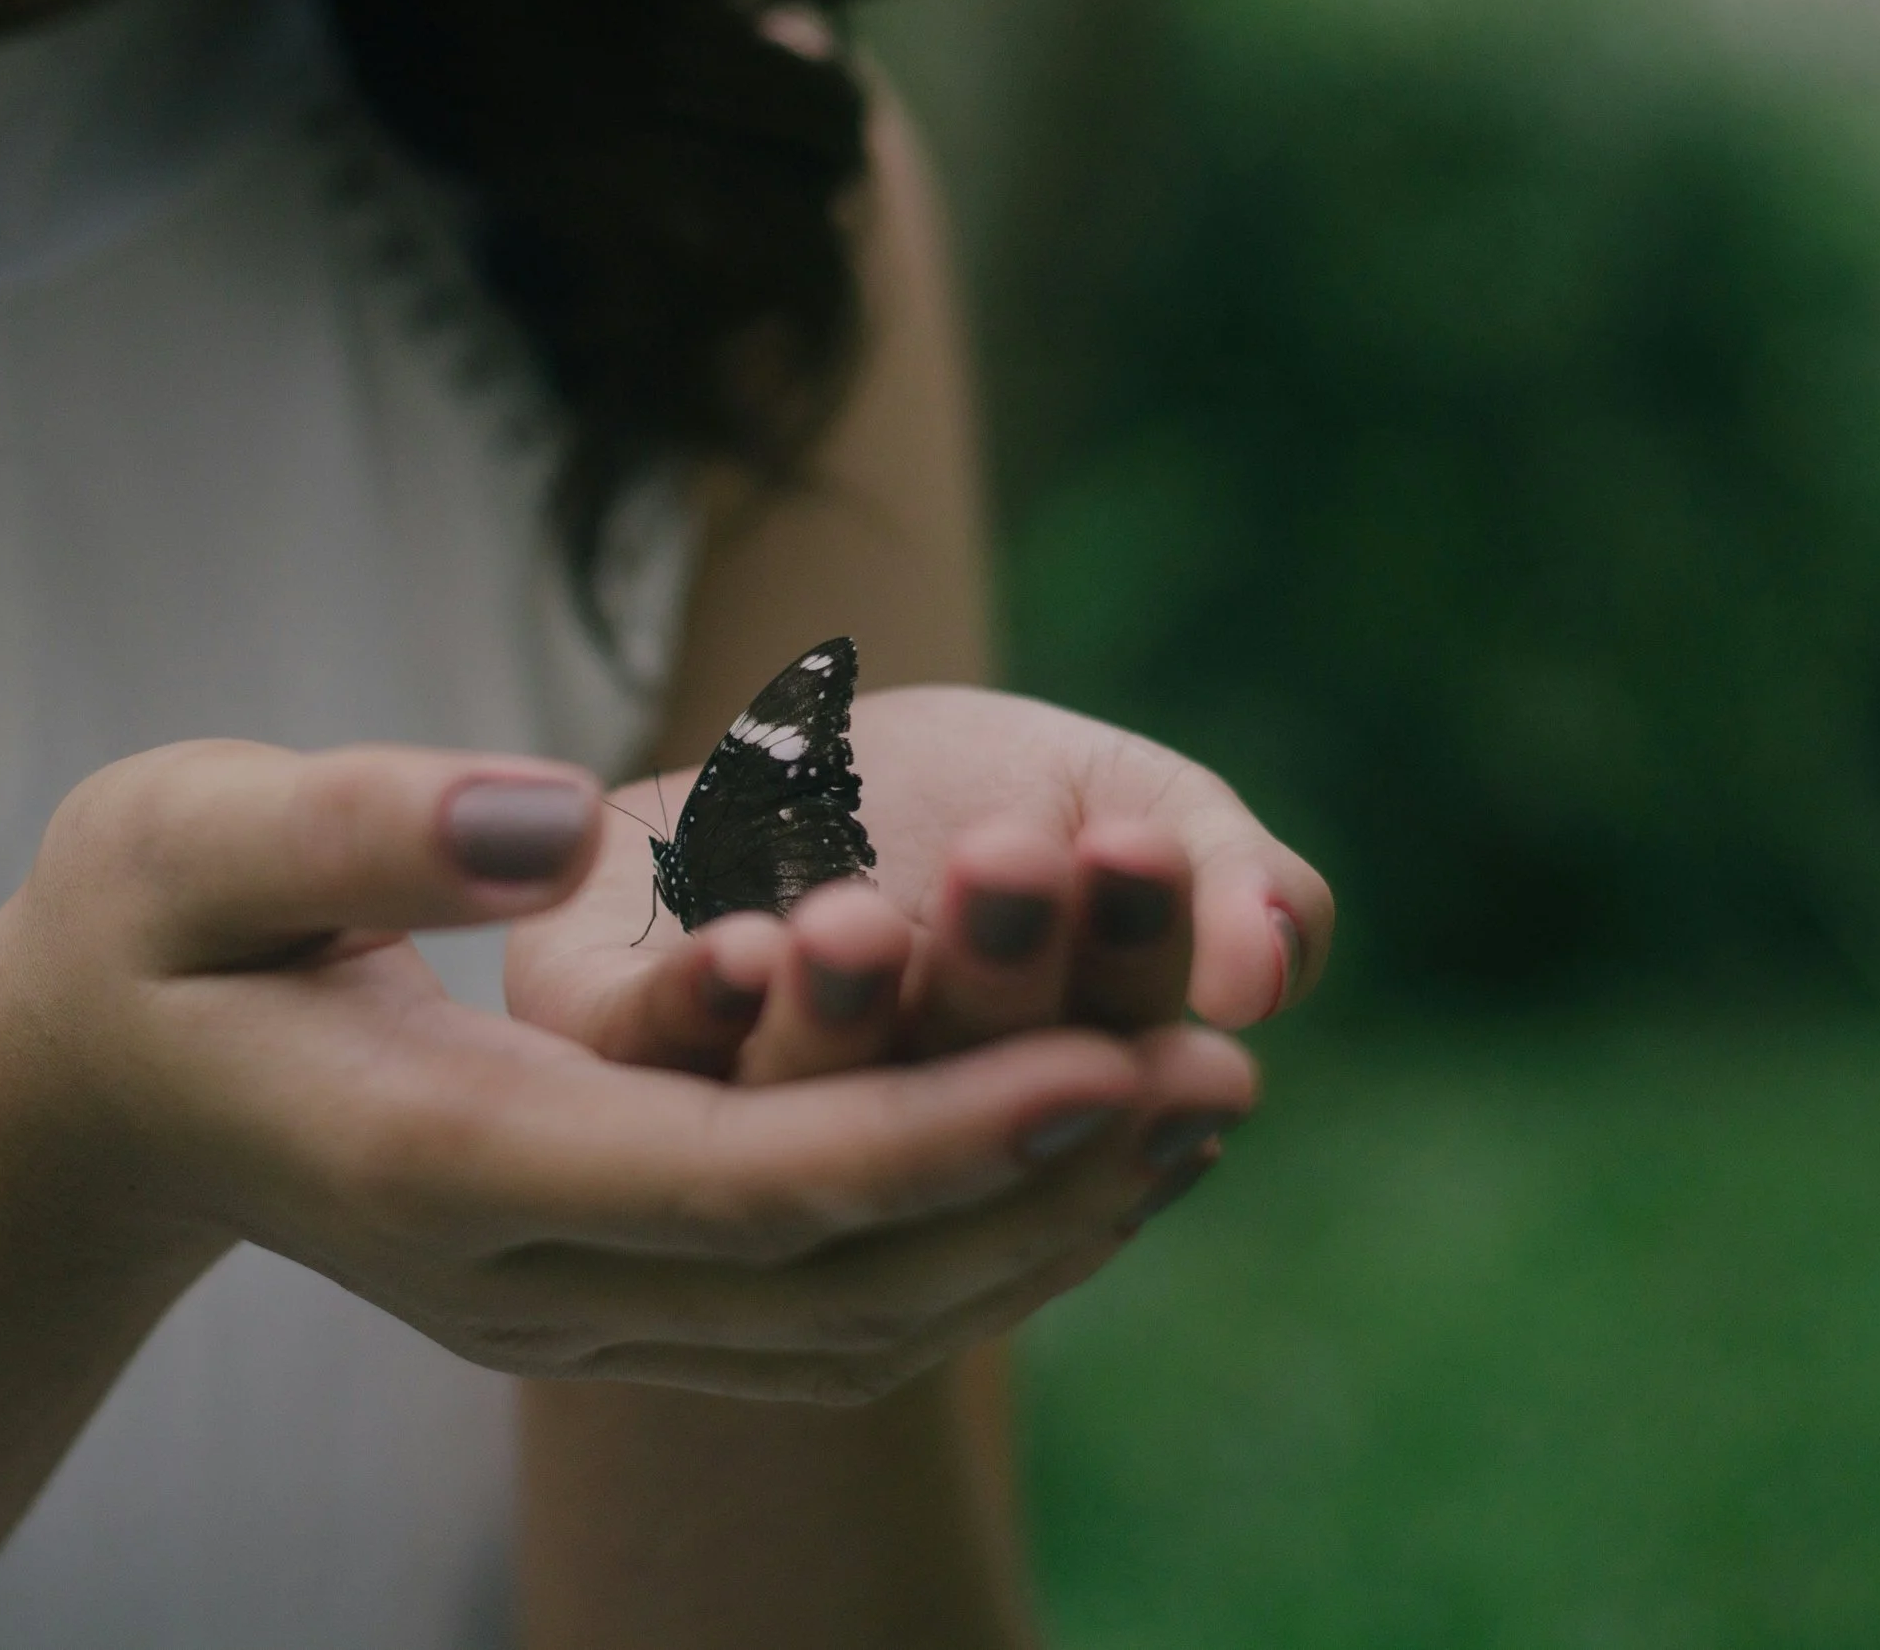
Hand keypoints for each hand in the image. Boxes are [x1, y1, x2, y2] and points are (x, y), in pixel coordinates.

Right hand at [0, 739, 1251, 1403]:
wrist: (92, 1105)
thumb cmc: (142, 938)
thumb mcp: (195, 837)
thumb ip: (360, 829)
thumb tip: (545, 816)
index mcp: (441, 1157)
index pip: (733, 1176)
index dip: (932, 1130)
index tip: (1110, 1055)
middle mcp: (522, 1272)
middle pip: (828, 1279)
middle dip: (1035, 1188)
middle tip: (1219, 1076)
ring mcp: (562, 1310)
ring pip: (842, 1327)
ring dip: (1027, 1240)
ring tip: (1187, 1119)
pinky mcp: (594, 1298)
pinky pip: (812, 1314)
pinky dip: (956, 1254)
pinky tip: (1059, 1163)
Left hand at [508, 684, 1332, 1076]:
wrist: (791, 748)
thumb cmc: (987, 797)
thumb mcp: (1129, 801)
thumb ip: (1222, 873)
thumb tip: (1269, 970)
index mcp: (1053, 1096)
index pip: (1115, 1046)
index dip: (1127, 950)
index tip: (1136, 848)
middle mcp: (906, 1132)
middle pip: (959, 1083)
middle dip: (995, 970)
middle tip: (1017, 858)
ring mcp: (752, 1105)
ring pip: (798, 1103)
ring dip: (839, 1019)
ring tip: (861, 927)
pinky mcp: (610, 1043)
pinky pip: (645, 1061)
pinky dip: (690, 1016)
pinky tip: (735, 956)